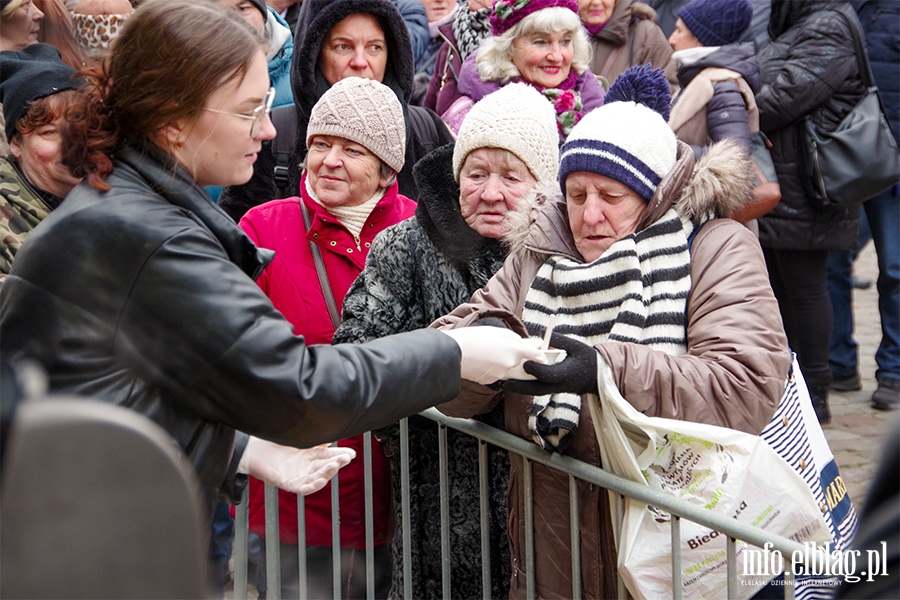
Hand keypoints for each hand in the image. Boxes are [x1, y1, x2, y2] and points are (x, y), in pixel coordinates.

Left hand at [237, 437, 355, 494]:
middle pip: (324, 466)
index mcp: (307, 455)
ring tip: (336, 464)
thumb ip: (312, 438)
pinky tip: (321, 480)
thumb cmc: (269, 441)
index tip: (351, 453)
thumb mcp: (295, 437)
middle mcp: (303, 466)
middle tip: (347, 457)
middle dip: (337, 462)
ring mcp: (295, 475)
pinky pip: (302, 488)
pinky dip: (313, 485)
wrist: (248, 448)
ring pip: (317, 478)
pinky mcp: (286, 483)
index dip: (339, 455)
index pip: (327, 456)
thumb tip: (328, 438)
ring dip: (328, 473)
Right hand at [439, 327, 544, 384]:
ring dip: (502, 362)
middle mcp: (510, 364)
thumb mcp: (497, 331)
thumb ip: (514, 338)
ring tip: (487, 352)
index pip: (536, 356)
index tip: (542, 357)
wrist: (454, 353)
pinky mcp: (491, 381)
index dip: (540, 357)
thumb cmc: (473, 339)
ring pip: (508, 369)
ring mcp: (500, 374)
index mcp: (514, 349)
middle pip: (520, 363)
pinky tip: (482, 360)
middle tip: (503, 348)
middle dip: (516, 357)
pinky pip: (497, 374)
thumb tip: (524, 344)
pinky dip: (493, 368)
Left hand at [503, 331, 598, 395]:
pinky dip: (527, 388)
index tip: (525, 362)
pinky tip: (517, 383)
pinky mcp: (555, 390)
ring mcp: (557, 389)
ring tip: (506, 384)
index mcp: (566, 374)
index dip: (535, 369)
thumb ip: (560, 340)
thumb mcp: (576, 346)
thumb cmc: (587, 359)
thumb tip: (544, 334)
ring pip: (536, 392)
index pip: (547, 374)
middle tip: (505, 383)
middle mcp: (560, 385)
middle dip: (520, 387)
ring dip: (521, 389)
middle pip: (537, 389)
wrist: (597, 376)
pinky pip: (539, 390)